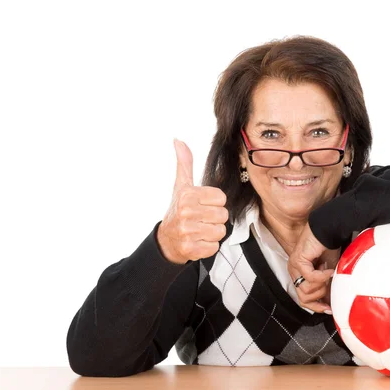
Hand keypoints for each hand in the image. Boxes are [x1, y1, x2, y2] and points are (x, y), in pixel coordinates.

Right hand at [157, 139, 228, 263]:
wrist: (166, 240)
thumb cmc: (178, 210)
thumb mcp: (181, 186)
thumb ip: (184, 163)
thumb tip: (178, 140)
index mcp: (188, 195)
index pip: (221, 198)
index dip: (215, 202)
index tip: (203, 205)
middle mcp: (186, 213)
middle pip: (223, 215)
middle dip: (214, 218)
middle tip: (201, 218)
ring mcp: (188, 232)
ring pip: (220, 231)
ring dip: (213, 232)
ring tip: (200, 229)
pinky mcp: (191, 249)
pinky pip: (215, 247)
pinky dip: (208, 246)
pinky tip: (198, 241)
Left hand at [287, 223, 340, 313]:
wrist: (328, 230)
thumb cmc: (329, 247)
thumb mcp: (329, 272)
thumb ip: (326, 287)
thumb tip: (330, 304)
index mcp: (299, 274)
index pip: (303, 299)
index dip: (316, 306)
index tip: (329, 309)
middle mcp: (294, 271)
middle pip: (304, 298)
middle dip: (320, 296)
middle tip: (330, 285)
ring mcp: (294, 266)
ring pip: (307, 290)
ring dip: (322, 285)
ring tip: (328, 273)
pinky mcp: (298, 261)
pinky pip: (310, 278)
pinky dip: (322, 276)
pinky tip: (329, 270)